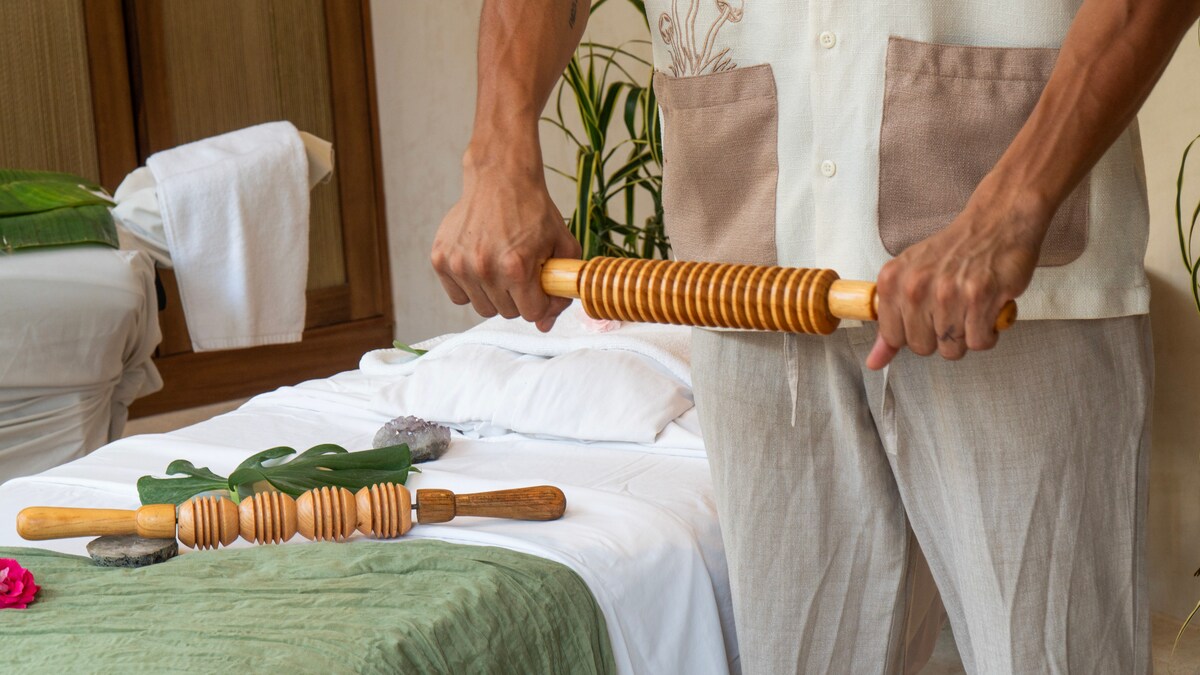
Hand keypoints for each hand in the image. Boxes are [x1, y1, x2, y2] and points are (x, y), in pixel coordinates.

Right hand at [432, 149, 581, 331]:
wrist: (500, 177)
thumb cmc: (533, 210)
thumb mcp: (561, 245)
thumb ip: (560, 287)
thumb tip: (545, 325)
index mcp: (516, 266)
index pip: (531, 313)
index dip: (542, 302)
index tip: (541, 286)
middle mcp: (484, 268)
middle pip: (507, 313)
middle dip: (519, 297)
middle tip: (522, 272)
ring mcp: (459, 264)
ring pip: (482, 307)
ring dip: (495, 294)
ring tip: (501, 266)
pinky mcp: (440, 259)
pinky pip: (458, 295)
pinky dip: (471, 287)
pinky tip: (481, 263)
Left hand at [865, 179, 1049, 369]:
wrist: (996, 222)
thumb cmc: (954, 250)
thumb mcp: (910, 276)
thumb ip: (891, 322)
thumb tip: (874, 362)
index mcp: (892, 281)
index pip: (894, 338)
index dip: (914, 334)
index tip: (927, 317)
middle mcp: (916, 286)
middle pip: (922, 348)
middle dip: (940, 338)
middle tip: (952, 312)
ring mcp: (948, 292)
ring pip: (952, 349)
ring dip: (966, 336)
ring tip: (970, 310)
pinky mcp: (981, 296)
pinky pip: (980, 342)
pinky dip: (988, 333)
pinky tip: (987, 311)